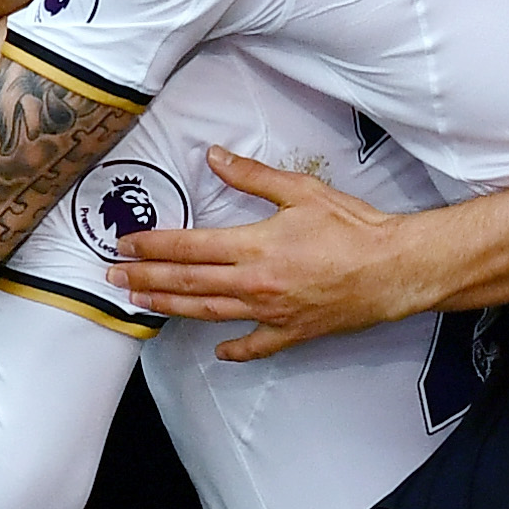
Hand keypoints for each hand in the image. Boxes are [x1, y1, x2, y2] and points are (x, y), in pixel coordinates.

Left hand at [103, 150, 427, 359]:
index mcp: (255, 246)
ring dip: (170, 307)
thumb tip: (215, 157)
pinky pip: (256, 345)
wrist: (394, 269)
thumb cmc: (353, 228)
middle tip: (113, 278)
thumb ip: (252, 176)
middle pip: (187, 282)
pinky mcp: (292, 332)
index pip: (188, 246)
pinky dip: (234, 349)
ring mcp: (271, 312)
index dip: (152, 245)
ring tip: (140, 303)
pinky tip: (218, 350)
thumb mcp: (301, 191)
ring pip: (208, 312)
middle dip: (145, 278)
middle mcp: (255, 283)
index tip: (125, 244)